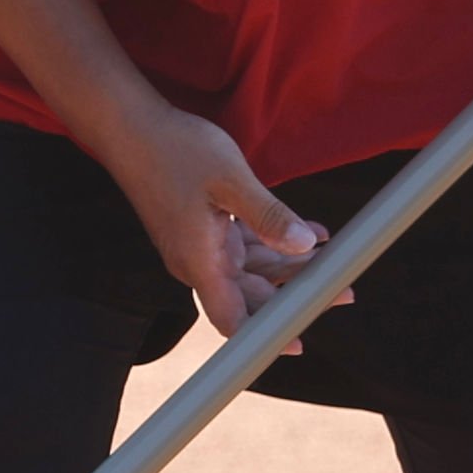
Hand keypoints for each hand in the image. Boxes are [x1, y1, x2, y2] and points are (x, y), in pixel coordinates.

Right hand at [92, 106, 333, 337]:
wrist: (130, 127)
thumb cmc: (173, 150)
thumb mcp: (230, 180)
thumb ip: (269, 216)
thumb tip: (305, 244)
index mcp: (200, 260)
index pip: (232, 319)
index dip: (264, 338)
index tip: (297, 344)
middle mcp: (198, 262)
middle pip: (252, 295)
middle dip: (296, 294)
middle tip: (342, 291)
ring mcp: (200, 246)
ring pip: (252, 268)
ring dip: (291, 265)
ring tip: (334, 260)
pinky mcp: (203, 229)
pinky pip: (244, 245)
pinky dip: (274, 240)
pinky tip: (309, 234)